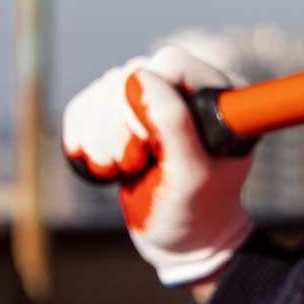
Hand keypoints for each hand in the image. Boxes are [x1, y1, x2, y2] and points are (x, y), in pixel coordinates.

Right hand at [61, 42, 253, 288]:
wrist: (181, 241)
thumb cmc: (195, 212)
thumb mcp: (190, 176)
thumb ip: (173, 124)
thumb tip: (139, 76)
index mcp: (220, 94)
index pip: (171, 62)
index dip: (149, 98)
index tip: (152, 144)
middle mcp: (188, 88)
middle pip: (131, 73)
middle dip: (121, 125)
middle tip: (135, 165)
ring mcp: (154, 98)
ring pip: (106, 87)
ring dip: (101, 137)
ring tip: (122, 171)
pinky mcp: (123, 113)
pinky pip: (85, 103)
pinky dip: (83, 136)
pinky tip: (102, 166)